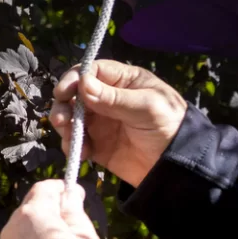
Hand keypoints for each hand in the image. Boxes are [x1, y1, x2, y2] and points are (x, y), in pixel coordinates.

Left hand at [0, 180, 109, 238]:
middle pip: (34, 210)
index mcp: (33, 212)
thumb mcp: (85, 238)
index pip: (45, 188)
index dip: (62, 190)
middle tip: (77, 229)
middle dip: (54, 215)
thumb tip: (70, 193)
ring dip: (45, 237)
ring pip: (28, 234)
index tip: (77, 197)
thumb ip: (75, 212)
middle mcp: (13, 227)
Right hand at [48, 59, 185, 187]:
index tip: (64, 92)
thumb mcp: (146, 108)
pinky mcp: (98, 145)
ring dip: (65, 126)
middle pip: (75, 94)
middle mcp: (107, 99)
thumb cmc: (169, 126)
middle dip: (64, 104)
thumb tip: (83, 84)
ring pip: (72, 118)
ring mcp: (101, 122)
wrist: (176, 166)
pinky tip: (81, 152)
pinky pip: (77, 142)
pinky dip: (73, 146)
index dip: (74, 79)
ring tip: (71, 138)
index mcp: (123, 81)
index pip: (91, 71)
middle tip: (61, 119)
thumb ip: (114, 98)